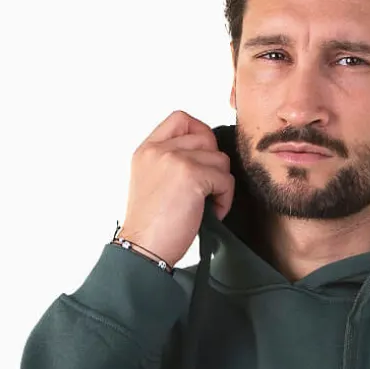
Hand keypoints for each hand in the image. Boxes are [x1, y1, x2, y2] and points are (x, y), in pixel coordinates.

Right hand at [118, 110, 234, 266]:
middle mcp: (159, 150)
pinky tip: (211, 214)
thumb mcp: (151, 182)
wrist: (143, 249)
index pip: (181, 119)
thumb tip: (206, 156)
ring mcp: (175, 160)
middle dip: (214, 165)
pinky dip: (224, 200)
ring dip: (220, 184)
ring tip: (207, 206)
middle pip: (206, 138)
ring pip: (220, 159)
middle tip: (207, 189)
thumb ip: (170, 162)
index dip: (200, 133)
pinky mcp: (192, 177)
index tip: (204, 158)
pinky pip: (225, 180)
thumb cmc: (150, 226)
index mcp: (147, 150)